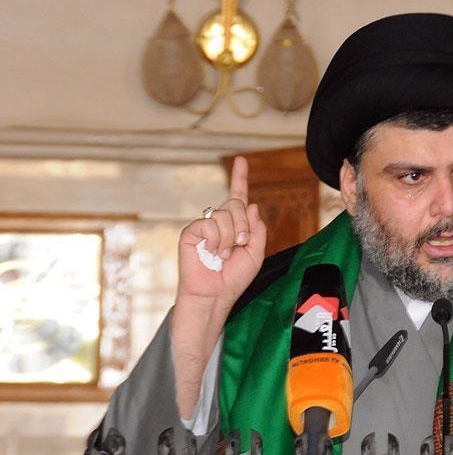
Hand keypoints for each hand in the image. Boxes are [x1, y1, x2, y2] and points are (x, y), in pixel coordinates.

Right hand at [176, 156, 266, 311]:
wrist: (215, 295)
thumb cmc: (234, 278)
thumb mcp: (256, 252)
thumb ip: (257, 229)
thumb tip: (251, 205)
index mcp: (235, 224)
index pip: (238, 196)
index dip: (239, 177)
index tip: (241, 160)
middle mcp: (219, 221)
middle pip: (236, 203)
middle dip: (244, 225)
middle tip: (240, 244)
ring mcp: (204, 226)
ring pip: (225, 214)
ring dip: (231, 236)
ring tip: (224, 254)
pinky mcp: (191, 232)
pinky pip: (210, 224)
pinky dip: (217, 240)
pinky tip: (213, 253)